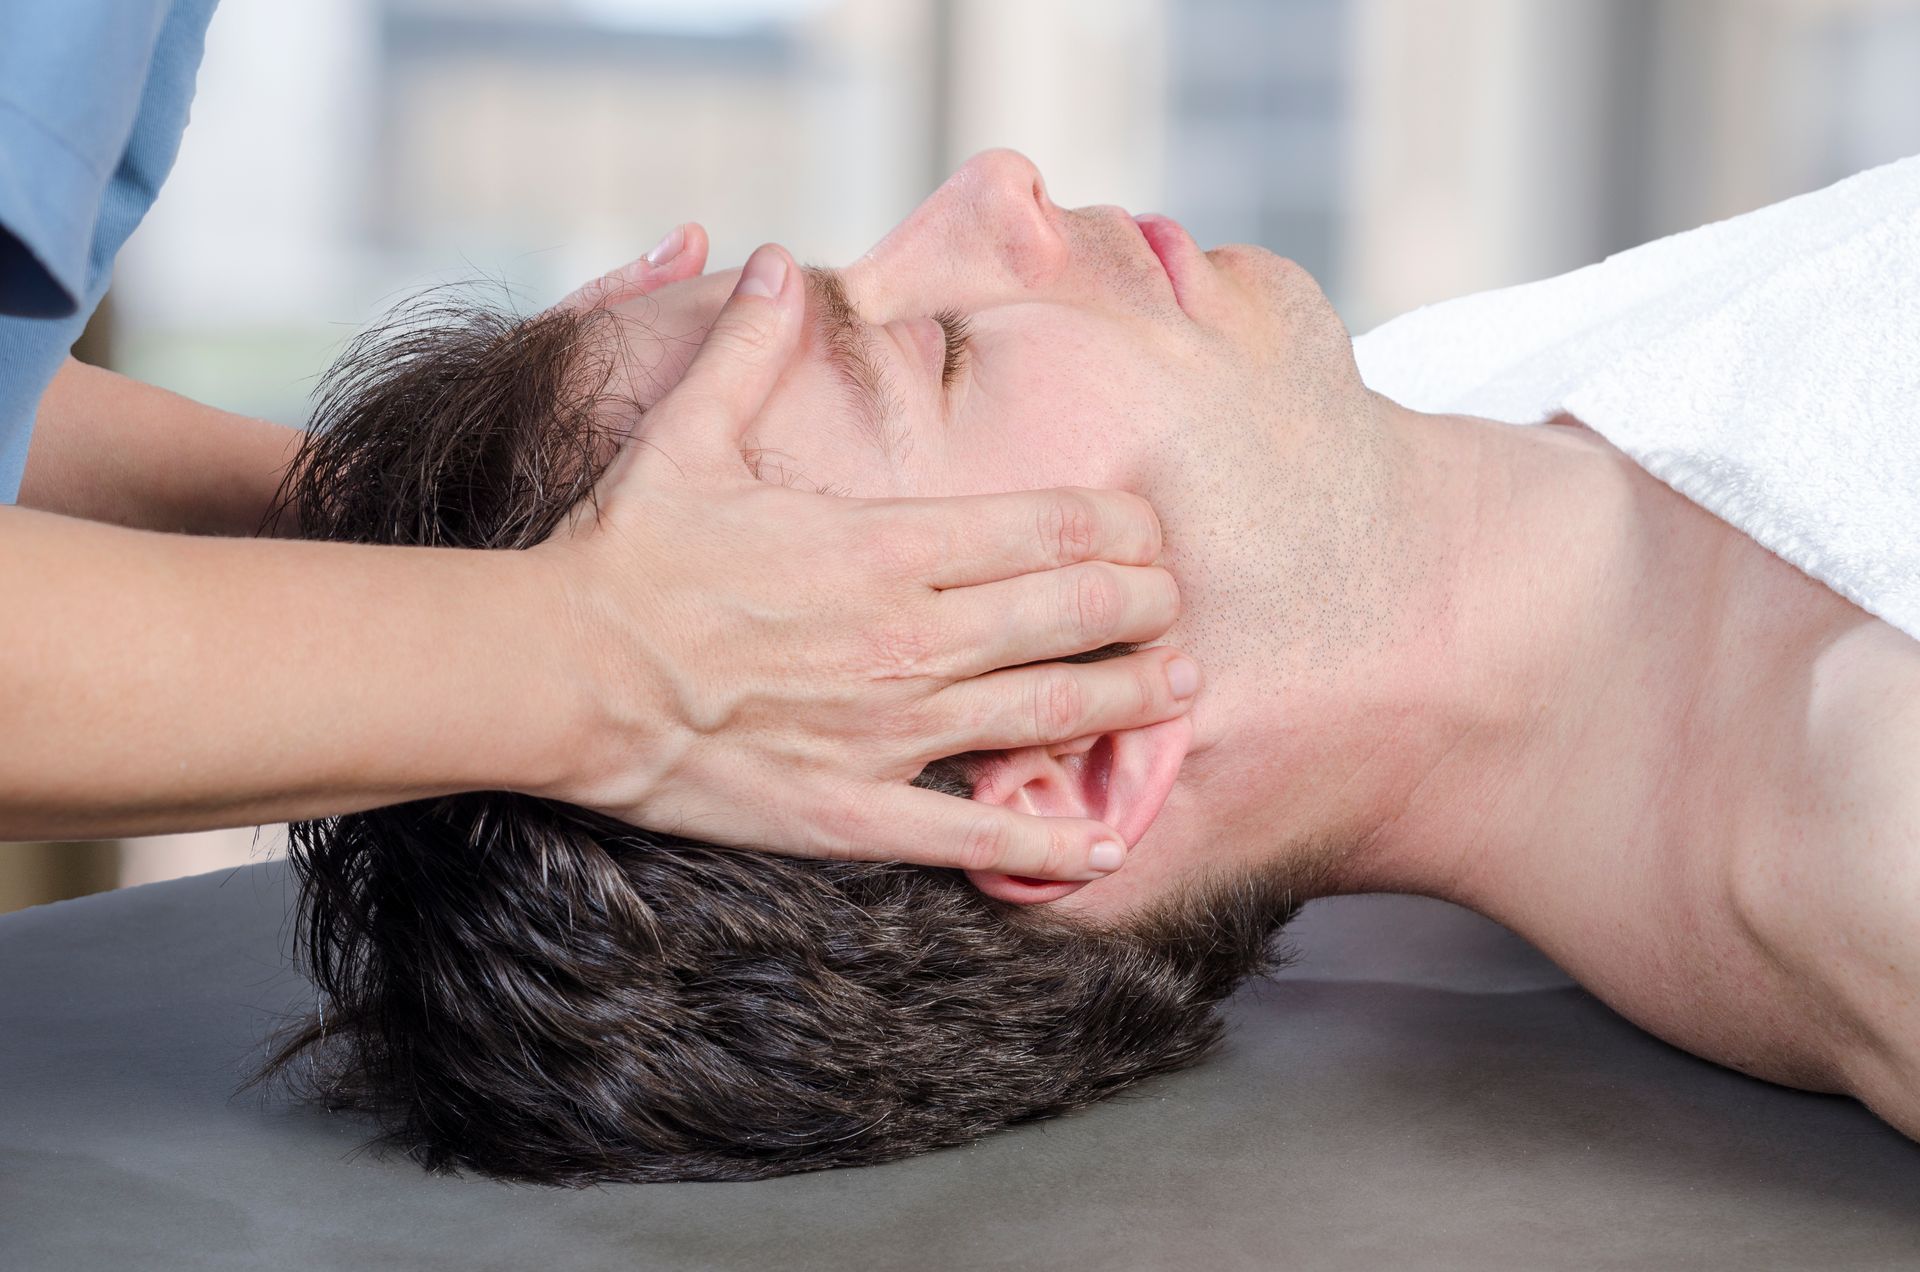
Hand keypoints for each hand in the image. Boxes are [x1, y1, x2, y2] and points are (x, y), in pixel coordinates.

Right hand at [533, 235, 1198, 878]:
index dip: (1121, 528)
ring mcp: (890, 730)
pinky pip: (970, 833)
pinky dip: (1046, 842)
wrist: (561, 675)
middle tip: (1179, 606)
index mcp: (888, 545)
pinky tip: (1106, 844)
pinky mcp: (853, 809)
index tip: (1152, 532)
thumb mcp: (684, 435)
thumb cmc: (625, 556)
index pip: (1049, 528)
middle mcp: (911, 637)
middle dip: (1143, 606)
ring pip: (1048, 710)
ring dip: (1129, 697)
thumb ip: (744, 345)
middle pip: (1071, 612)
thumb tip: (768, 260)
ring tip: (1181, 688)